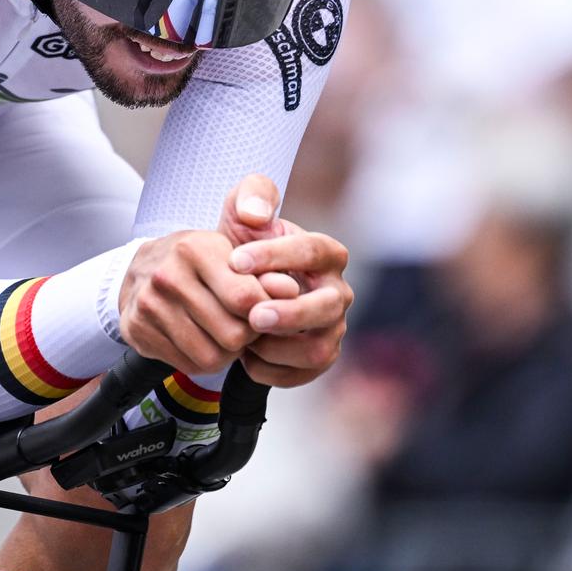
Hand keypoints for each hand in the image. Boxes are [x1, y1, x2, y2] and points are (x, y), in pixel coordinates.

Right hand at [118, 229, 268, 373]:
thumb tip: (290, 291)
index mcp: (195, 249)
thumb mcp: (232, 252)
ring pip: (212, 357)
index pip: (246, 299)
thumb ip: (266, 270)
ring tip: (225, 334)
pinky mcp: (137, 331)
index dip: (264, 311)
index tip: (263, 308)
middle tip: (244, 324)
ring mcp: (148, 306)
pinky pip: (189, 366)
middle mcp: (167, 276)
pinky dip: (204, 360)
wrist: (142, 267)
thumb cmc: (196, 260)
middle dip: (247, 336)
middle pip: (232, 334)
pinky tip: (203, 340)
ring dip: (227, 353)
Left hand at [216, 174, 353, 387]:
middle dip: (290, 312)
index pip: (313, 251)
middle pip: (327, 306)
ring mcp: (332, 329)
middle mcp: (337, 293)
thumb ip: (251, 197)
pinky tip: (246, 358)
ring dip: (278, 347)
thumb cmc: (244, 248)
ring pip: (318, 347)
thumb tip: (255, 213)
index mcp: (326, 254)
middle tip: (253, 315)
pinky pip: (302, 374)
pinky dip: (272, 370)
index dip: (277, 255)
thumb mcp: (242, 214)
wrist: (234, 291)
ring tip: (244, 337)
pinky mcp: (319, 360)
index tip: (235, 260)